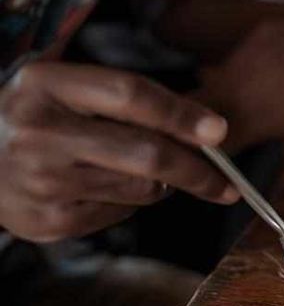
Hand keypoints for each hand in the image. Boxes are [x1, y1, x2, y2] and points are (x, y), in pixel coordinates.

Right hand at [0, 62, 235, 242]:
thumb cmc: (35, 118)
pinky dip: (127, 202)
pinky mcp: (47, 221)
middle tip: (227, 183)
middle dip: (197, 171)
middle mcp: (39, 132)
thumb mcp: (63, 89)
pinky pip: (120, 213)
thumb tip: (208, 133)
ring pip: (141, 189)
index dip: (182, 115)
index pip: (131, 95)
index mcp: (46, 85)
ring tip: (136, 171)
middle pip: (146, 155)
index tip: (219, 131)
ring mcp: (41, 181)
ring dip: (159, 184)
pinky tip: (99, 188)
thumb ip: (127, 101)